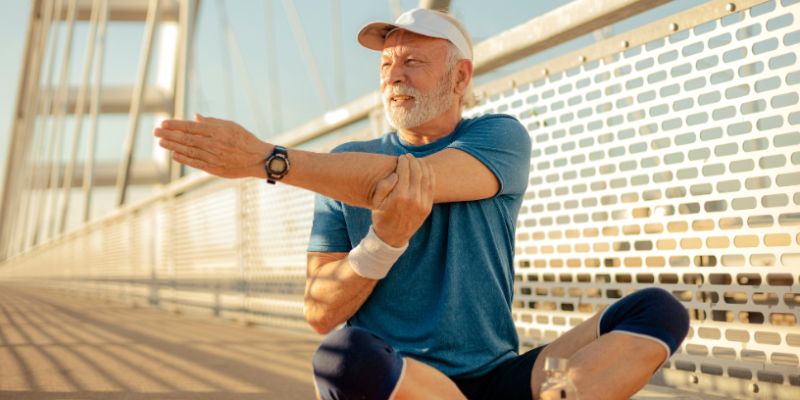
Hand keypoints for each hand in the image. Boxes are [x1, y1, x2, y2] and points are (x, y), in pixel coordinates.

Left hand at [154, 114, 271, 178]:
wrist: (258, 159)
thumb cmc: (245, 140)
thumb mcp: (231, 125)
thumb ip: (212, 122)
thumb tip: (194, 117)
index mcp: (217, 131)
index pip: (191, 127)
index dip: (175, 125)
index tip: (163, 123)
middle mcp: (213, 144)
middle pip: (186, 139)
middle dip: (168, 135)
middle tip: (155, 132)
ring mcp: (213, 157)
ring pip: (188, 151)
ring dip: (172, 146)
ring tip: (161, 142)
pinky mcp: (214, 168)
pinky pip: (195, 163)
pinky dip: (183, 159)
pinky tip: (174, 155)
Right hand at [370, 154, 434, 247]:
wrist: (392, 237)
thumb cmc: (381, 217)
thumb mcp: (376, 202)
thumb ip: (383, 186)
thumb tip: (396, 174)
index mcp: (399, 195)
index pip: (405, 171)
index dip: (403, 161)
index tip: (401, 157)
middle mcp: (413, 198)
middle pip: (417, 172)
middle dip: (413, 161)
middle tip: (409, 156)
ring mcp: (422, 203)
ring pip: (426, 178)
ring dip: (423, 166)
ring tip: (417, 160)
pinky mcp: (427, 207)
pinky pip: (432, 187)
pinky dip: (431, 175)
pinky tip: (427, 168)